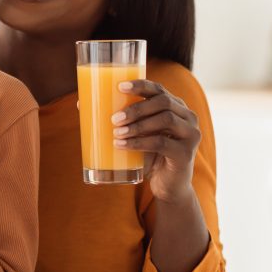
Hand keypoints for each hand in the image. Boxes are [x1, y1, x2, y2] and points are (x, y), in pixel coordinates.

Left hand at [113, 79, 200, 203]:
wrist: (168, 186)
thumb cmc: (148, 155)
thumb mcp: (136, 135)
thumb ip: (119, 120)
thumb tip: (81, 105)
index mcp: (175, 106)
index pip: (159, 89)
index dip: (140, 85)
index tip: (119, 86)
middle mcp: (187, 116)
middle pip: (163, 102)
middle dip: (136, 108)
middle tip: (114, 118)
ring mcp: (190, 134)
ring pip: (164, 120)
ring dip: (137, 125)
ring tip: (116, 132)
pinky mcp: (186, 153)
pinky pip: (162, 143)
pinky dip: (139, 143)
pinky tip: (122, 145)